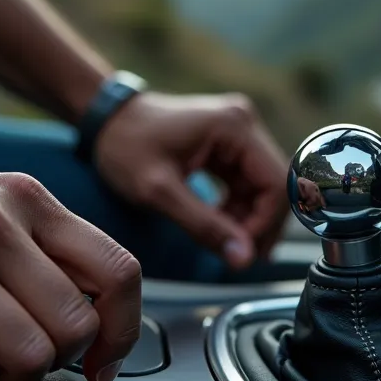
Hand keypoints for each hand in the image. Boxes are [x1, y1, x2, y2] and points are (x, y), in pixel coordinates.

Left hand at [94, 92, 286, 268]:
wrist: (104, 121)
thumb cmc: (124, 147)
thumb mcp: (160, 192)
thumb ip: (204, 226)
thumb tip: (243, 258)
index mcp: (234, 127)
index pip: (276, 183)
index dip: (266, 224)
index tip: (243, 252)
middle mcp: (243, 124)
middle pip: (274, 186)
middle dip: (259, 225)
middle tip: (236, 256)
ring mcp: (237, 133)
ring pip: (262, 188)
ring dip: (248, 220)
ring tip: (225, 245)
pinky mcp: (228, 144)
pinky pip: (246, 183)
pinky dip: (237, 209)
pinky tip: (219, 226)